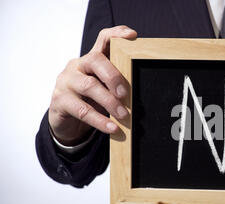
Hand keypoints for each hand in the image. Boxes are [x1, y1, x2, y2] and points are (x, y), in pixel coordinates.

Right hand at [48, 25, 136, 144]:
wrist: (65, 121)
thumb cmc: (90, 100)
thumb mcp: (104, 88)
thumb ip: (118, 83)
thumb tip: (143, 87)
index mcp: (91, 60)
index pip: (102, 39)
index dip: (116, 34)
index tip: (132, 35)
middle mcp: (77, 66)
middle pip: (95, 60)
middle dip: (113, 75)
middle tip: (126, 93)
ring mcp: (66, 82)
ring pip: (89, 86)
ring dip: (109, 102)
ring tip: (123, 115)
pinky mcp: (60, 101)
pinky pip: (82, 110)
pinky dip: (100, 120)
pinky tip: (113, 128)